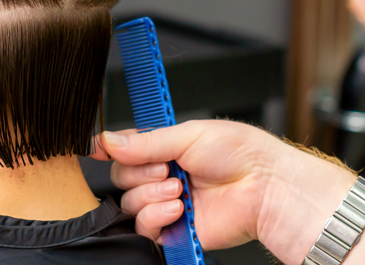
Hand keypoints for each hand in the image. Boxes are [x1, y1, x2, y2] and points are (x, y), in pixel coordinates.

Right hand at [91, 120, 355, 263]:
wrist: (264, 186)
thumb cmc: (241, 154)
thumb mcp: (189, 134)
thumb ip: (145, 141)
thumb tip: (108, 140)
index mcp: (167, 148)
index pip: (126, 148)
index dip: (112, 148)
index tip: (100, 148)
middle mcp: (163, 175)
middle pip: (121, 176)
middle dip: (139, 172)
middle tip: (166, 169)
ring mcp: (167, 203)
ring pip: (129, 203)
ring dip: (150, 194)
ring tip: (179, 188)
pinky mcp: (173, 230)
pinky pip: (143, 227)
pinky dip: (155, 216)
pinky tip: (176, 208)